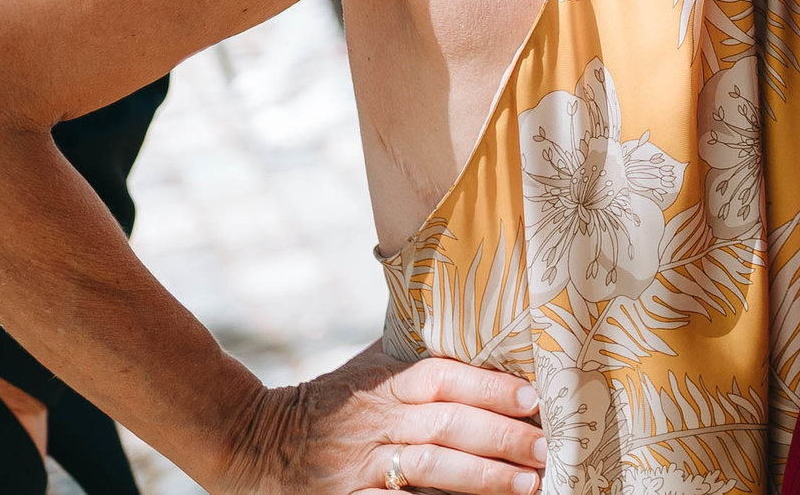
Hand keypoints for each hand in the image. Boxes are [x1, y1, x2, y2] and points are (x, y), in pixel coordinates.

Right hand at [217, 344, 545, 494]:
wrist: (254, 440)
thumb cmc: (332, 400)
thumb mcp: (370, 366)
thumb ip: (419, 352)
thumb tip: (483, 321)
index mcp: (386, 383)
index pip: (443, 378)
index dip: (489, 387)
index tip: (534, 398)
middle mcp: (376, 421)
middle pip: (444, 426)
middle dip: (500, 437)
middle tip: (545, 448)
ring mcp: (360, 465)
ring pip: (428, 469)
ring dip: (482, 478)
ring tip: (527, 484)